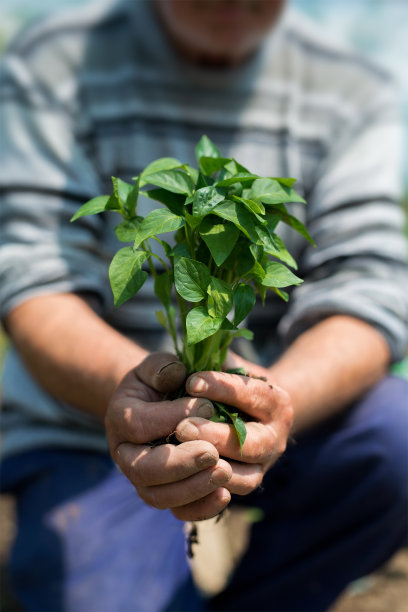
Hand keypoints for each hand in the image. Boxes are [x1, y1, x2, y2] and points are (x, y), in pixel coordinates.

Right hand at [105, 352, 232, 520]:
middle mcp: (124, 453)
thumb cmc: (161, 381)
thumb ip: (163, 367)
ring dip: (193, 487)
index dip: (172, 417)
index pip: (139, 424)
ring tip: (225, 472)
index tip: (208, 406)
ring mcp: (142, 478)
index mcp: (120, 417)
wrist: (158, 404)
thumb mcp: (158, 365)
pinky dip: (200, 508)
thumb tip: (176, 375)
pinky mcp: (163, 494)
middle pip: (143, 469)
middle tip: (213, 452)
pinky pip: (177, 511)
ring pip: (159, 497)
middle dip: (180, 463)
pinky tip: (224, 494)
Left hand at [175, 354, 293, 496]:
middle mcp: (275, 439)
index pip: (251, 394)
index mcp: (275, 402)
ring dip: (211, 469)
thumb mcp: (225, 362)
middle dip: (217, 436)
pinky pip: (224, 501)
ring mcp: (261, 467)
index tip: (191, 381)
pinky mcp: (242, 486)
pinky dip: (202, 496)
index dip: (221, 387)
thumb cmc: (229, 381)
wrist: (249, 413)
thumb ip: (210, 358)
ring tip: (180, 455)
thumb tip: (184, 365)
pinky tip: (177, 480)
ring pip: (244, 479)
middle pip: (252, 444)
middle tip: (183, 427)